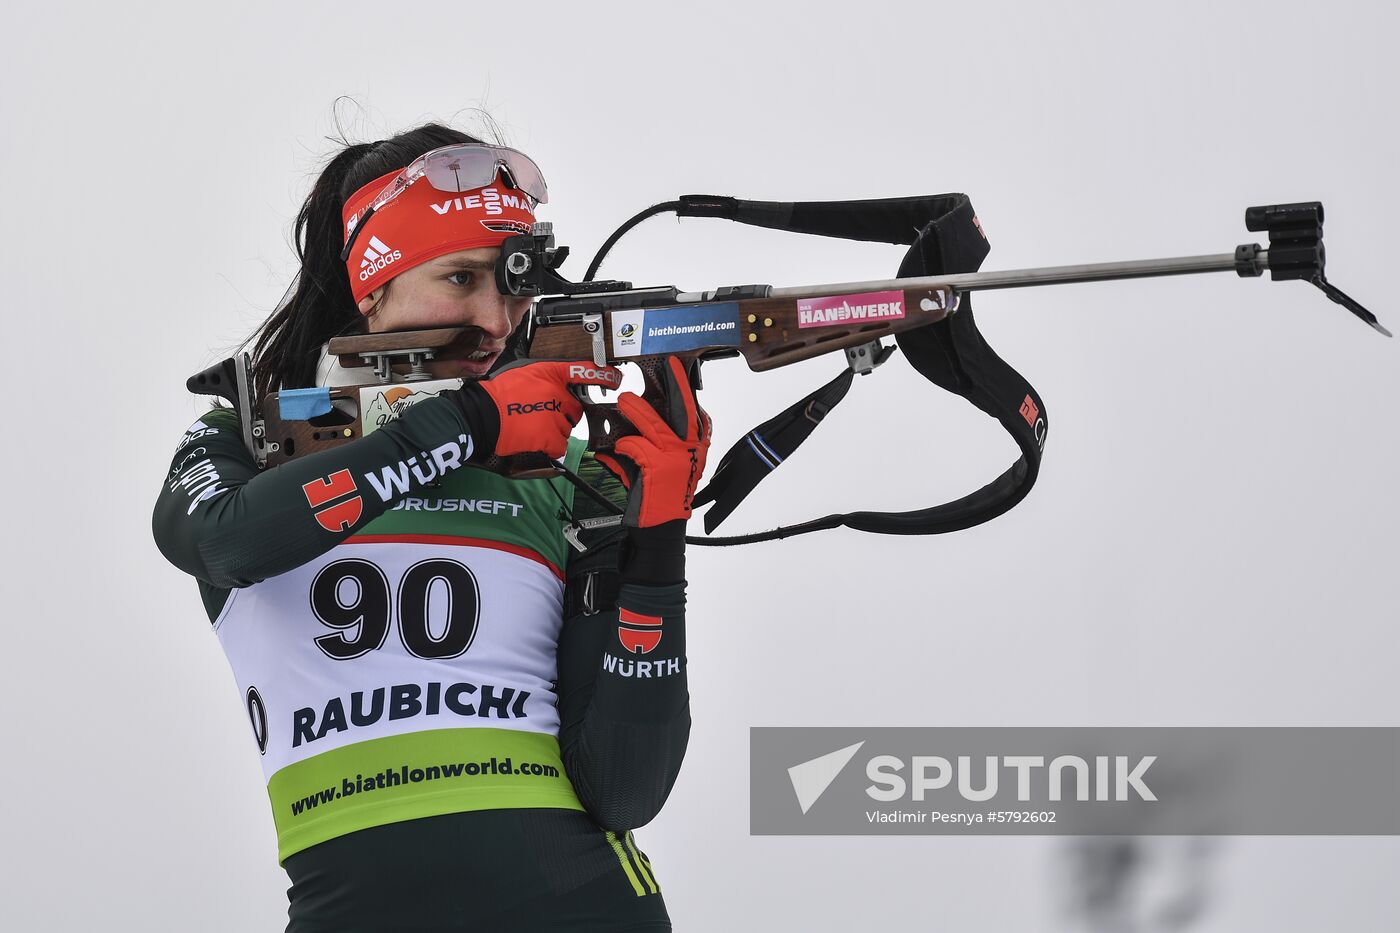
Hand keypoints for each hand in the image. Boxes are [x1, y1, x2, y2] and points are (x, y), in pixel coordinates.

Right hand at [450, 360, 622, 458]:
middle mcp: (557, 393)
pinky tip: (533, 439)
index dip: (604, 375)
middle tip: (540, 414)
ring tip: (530, 425)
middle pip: (575, 408)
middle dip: (563, 413)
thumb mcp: (523, 373)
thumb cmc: (497, 395)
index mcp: (550, 373)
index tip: (615, 379)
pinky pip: (560, 445)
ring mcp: (555, 415)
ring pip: (567, 428)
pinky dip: (549, 446)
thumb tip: (560, 387)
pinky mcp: (550, 436)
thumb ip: (545, 378)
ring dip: (554, 430)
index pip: (585, 370)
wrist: (481, 416)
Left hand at [596, 356, 711, 526]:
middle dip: (673, 385)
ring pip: (654, 425)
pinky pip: (636, 446)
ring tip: (625, 401)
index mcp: (697, 446)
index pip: (694, 410)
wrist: (663, 526)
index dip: (683, 386)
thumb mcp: (673, 462)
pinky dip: (624, 445)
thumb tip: (645, 413)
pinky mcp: (658, 467)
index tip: (675, 366)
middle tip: (662, 368)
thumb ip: (665, 440)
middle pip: (683, 409)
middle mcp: (692, 450)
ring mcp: (676, 458)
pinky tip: (616, 449)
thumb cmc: (664, 491)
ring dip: (637, 410)